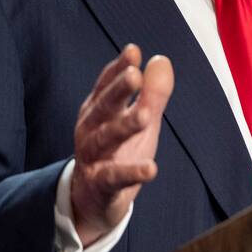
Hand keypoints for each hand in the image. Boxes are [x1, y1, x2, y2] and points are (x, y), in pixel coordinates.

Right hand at [71, 44, 173, 246]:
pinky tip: (151, 168)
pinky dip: (132, 173)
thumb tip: (161, 60)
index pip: (107, 85)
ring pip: (106, 139)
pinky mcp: (101, 185)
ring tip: (146, 116)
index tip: (133, 50)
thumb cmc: (118, 151)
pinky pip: (115, 177)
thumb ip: (152, 93)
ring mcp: (93, 158)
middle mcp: (91, 130)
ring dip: (124, 126)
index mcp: (98, 110)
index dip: (119, 68)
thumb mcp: (139, 120)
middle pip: (103, 107)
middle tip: (134, 75)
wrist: (94, 200)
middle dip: (118, 90)